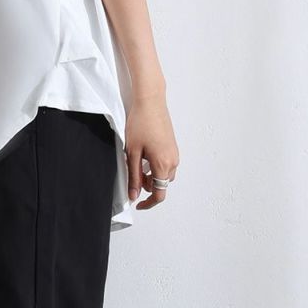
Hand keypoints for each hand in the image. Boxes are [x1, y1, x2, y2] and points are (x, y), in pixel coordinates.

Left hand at [124, 93, 177, 210]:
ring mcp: (175, 153)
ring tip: (137, 161)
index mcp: (163, 164)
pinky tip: (144, 154)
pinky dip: (155, 166)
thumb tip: (134, 195)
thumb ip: (134, 176)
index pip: (159, 193)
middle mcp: (173, 161)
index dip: (148, 203)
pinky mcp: (173, 146)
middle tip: (132, 174)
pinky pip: (166, 164)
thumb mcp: (132, 153)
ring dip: (151, 175)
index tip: (138, 205)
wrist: (151, 102)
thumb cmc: (141, 124)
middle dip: (147, 185)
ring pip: (164, 174)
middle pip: (161, 184)